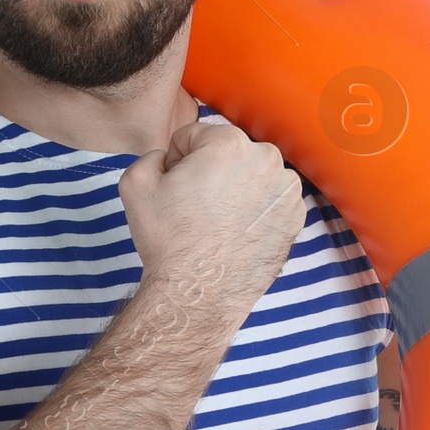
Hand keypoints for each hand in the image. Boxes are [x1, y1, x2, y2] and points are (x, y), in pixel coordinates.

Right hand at [119, 119, 305, 309]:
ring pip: (249, 176)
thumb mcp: (135, 184)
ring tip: (216, 223)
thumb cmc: (170, 241)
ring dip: (234, 190)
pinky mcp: (295, 218)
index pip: (194, 137)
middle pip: (226, 154)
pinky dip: (254, 212)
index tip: (175, 189)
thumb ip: (151, 155)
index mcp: (230, 143)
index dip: (176, 162)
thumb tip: (167, 159)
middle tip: (195, 208)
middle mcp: (266, 160)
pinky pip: (267, 202)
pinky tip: (235, 233)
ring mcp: (286, 191)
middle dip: (210, 173)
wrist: (200, 292)